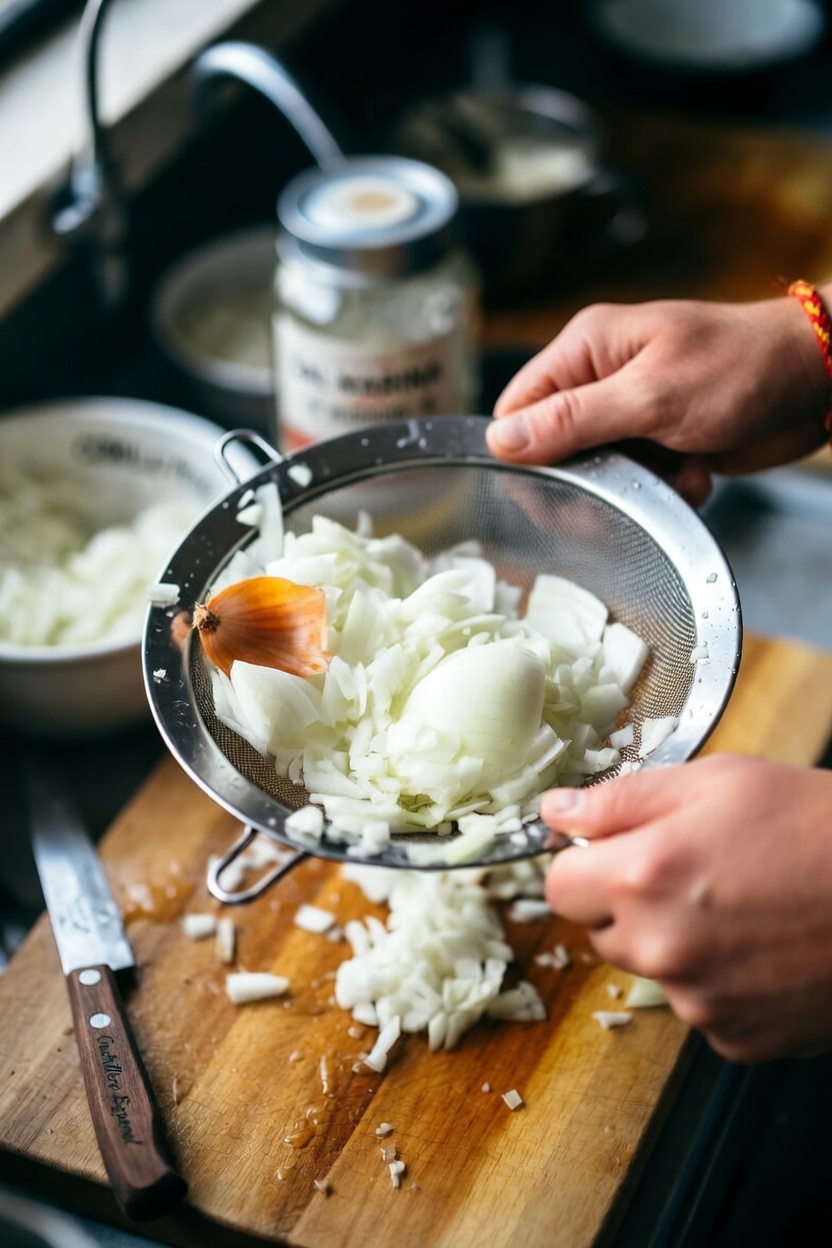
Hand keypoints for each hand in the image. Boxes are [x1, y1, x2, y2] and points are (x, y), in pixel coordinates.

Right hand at [487, 294, 831, 505]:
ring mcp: (634, 410)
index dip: (525, 451)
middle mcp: (603, 377)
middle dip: (589, 479)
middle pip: (555, 447)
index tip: (551, 485)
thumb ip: (573, 419)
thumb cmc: (740, 368)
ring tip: (674, 476)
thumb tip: (501, 440)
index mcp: (587, 349)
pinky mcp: (663, 439)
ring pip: (599, 471)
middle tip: (620, 496)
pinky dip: (666, 488)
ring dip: (635, 488)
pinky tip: (695, 476)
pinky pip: (639, 479)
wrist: (815, 379)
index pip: (520, 407)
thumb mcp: (650, 396)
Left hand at [541, 754, 831, 1061]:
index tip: (617, 854)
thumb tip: (555, 812)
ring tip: (739, 906)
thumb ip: (619, 799)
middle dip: (630, 903)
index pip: (557, 887)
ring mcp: (699, 1002)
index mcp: (641, 878)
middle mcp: (659, 949)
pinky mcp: (737, 1038)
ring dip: (675, 944)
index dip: (585, 865)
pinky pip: (701, 1007)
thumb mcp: (714, 782)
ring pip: (653, 970)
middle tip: (694, 872)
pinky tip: (763, 947)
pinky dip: (720, 982)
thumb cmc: (813, 825)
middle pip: (602, 932)